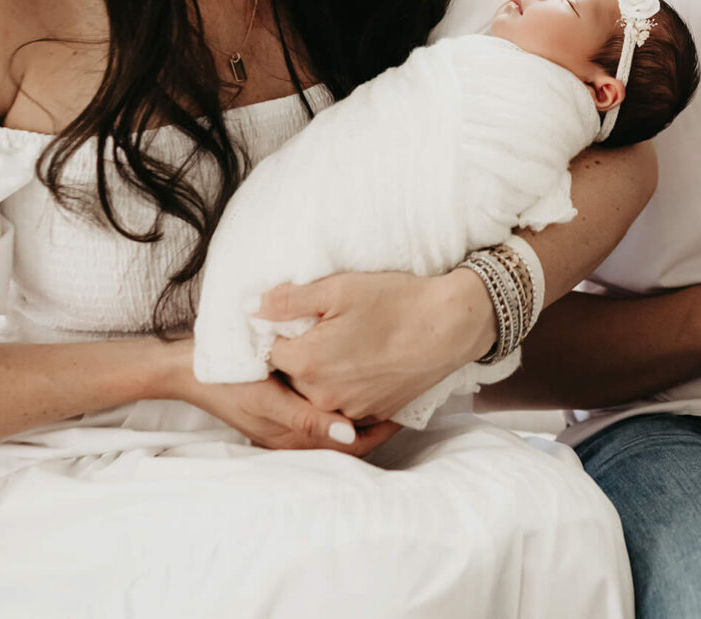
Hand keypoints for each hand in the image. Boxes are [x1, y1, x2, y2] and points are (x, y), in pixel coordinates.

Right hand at [160, 339, 399, 455]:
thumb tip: (351, 435)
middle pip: (347, 437)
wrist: (187, 370)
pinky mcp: (278, 410)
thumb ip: (309, 418)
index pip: (351, 445)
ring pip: (334, 424)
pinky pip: (317, 412)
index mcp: (294, 437)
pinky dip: (337, 402)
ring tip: (384, 387)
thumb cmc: (228, 382)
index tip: (405, 409)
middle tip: (403, 395)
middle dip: (374, 420)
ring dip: (357, 409)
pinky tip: (347, 381)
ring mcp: (285, 424)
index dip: (380, 430)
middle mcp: (293, 436)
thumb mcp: (268, 399)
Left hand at [260, 269, 494, 422]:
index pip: (268, 351)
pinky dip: (345, 386)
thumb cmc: (395, 302)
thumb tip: (251, 308)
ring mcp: (348, 408)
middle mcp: (322, 394)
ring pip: (316, 391)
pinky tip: (362, 362)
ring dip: (321, 372)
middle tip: (321, 328)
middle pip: (290, 376)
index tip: (292, 318)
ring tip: (345, 343)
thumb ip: (288, 300)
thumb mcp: (338, 288)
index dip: (277, 332)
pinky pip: (343, 403)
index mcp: (306, 362)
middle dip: (297, 354)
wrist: (449, 327)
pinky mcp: (372, 413)